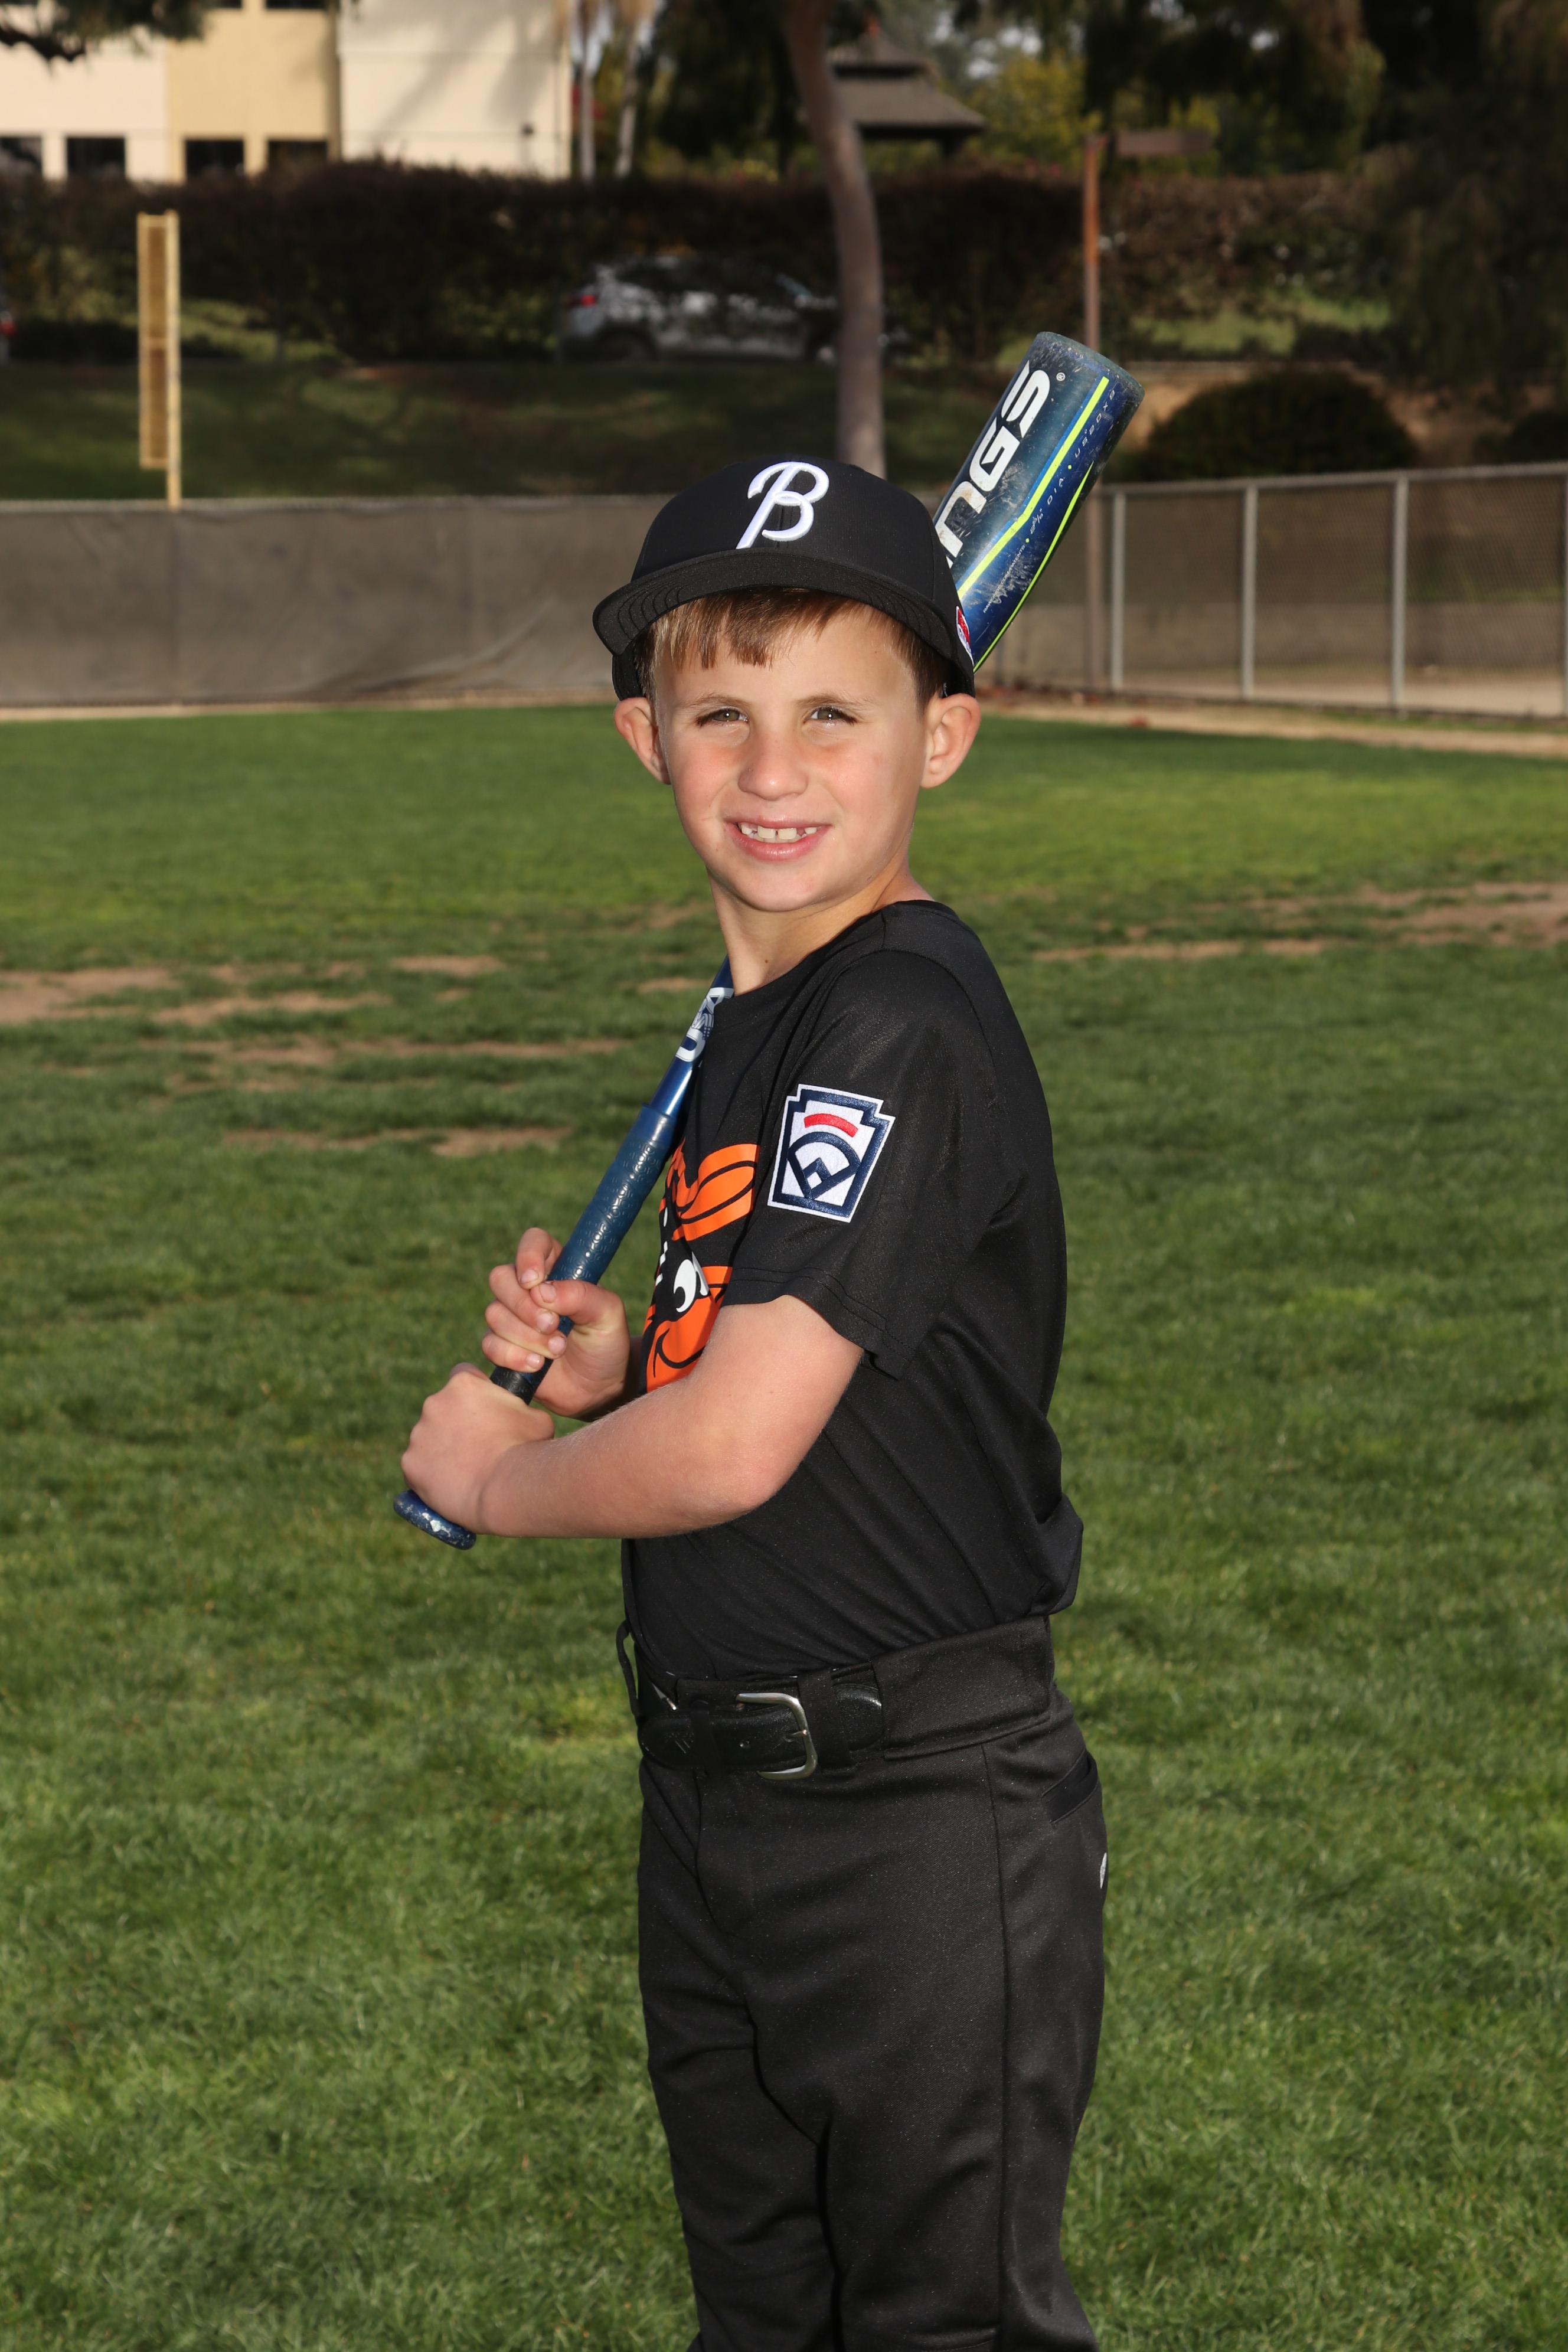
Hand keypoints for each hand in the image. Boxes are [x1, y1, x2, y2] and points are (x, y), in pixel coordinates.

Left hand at [401, 1363, 552, 1534]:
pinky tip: (451, 1484)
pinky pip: (419, 1466)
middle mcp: (434, 1403)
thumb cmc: (526, 1449)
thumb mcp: (536, 1418)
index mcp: (463, 1384)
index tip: (483, 1408)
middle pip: (443, 1408)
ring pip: (429, 1438)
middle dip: (457, 1422)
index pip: (463, 1375)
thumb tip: (519, 1413)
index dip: (475, 1392)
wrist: (505, 1488)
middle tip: (478, 1446)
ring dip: (443, 1448)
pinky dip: (432, 1474)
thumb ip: (518, 1408)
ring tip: (467, 1470)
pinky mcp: (410, 1464)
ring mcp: (419, 1434)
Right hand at [483, 1226, 631, 1419]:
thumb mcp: (607, 1315)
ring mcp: (513, 1318)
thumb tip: (542, 1291)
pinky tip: (537, 1366)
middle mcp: (529, 1289)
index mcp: (557, 1268)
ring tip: (557, 1351)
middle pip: (501, 1278)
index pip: (533, 1242)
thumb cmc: (606, 1343)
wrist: (600, 1388)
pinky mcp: (503, 1346)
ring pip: (494, 1313)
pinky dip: (513, 1356)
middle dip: (524, 1306)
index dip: (528, 1256)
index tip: (534, 1282)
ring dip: (526, 1336)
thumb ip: (581, 1295)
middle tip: (554, 1326)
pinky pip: (490, 1344)